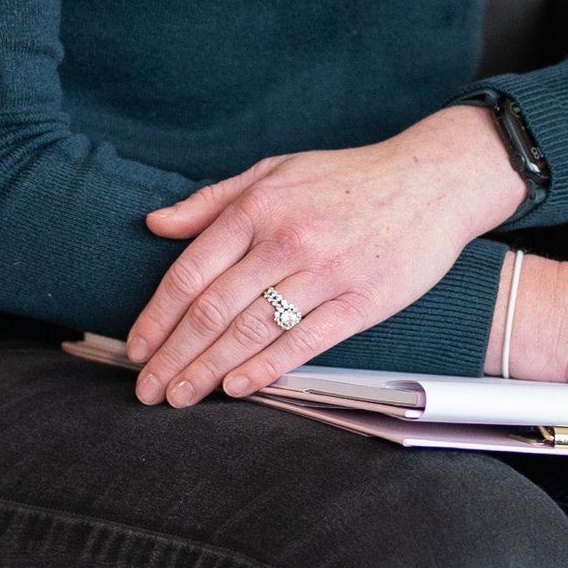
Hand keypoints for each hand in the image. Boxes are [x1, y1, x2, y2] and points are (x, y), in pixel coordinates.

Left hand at [128, 105, 519, 405]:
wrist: (432, 179)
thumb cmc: (348, 178)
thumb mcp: (274, 171)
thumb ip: (213, 201)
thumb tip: (155, 224)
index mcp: (257, 207)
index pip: (190, 271)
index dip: (157, 316)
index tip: (136, 348)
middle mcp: (286, 240)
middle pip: (213, 309)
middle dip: (173, 355)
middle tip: (147, 389)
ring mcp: (325, 272)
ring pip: (252, 330)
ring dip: (208, 370)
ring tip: (180, 396)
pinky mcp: (362, 301)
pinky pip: (304, 342)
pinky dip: (265, 369)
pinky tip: (236, 388)